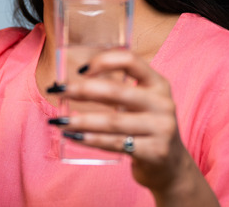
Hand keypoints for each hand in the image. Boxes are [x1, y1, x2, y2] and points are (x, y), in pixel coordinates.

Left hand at [54, 50, 213, 201]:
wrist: (172, 167)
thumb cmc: (146, 128)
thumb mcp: (142, 103)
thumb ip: (118, 90)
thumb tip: (70, 83)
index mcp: (158, 84)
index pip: (130, 60)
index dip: (103, 61)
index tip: (80, 70)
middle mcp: (163, 103)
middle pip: (116, 91)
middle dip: (81, 90)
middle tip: (56, 91)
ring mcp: (161, 128)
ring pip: (112, 121)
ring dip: (80, 120)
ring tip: (58, 121)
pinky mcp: (155, 152)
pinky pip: (115, 143)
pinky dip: (91, 140)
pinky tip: (73, 137)